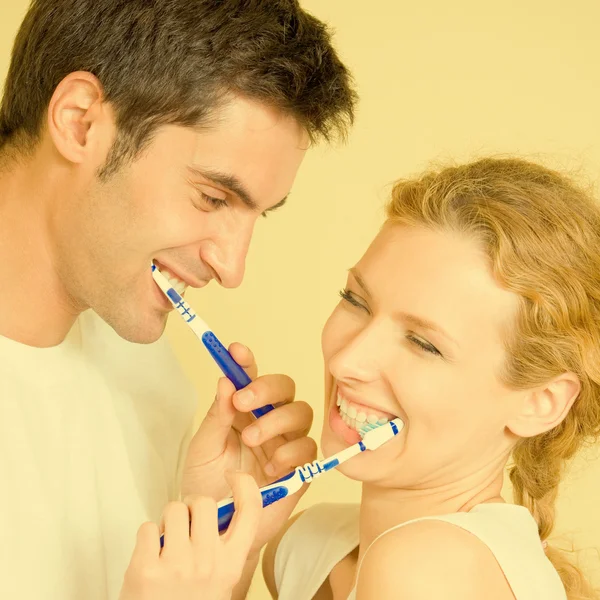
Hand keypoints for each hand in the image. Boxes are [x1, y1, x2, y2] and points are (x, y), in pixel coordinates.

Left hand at [119, 473, 261, 599]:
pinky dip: (146, 538)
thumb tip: (222, 508)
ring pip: (174, 509)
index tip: (234, 477)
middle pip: (204, 502)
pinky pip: (147, 527)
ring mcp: (177, 565)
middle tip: (185, 523)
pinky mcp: (146, 569)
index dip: (244, 484)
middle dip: (191, 506)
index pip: (250, 510)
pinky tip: (150, 556)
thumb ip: (223, 547)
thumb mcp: (219, 580)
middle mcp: (207, 562)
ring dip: (167, 520)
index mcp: (231, 564)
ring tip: (166, 543)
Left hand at [180, 343, 315, 553]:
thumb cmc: (206, 486)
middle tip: (243, 401)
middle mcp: (268, 421)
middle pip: (285, 388)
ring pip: (301, 413)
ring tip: (252, 441)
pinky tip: (270, 466)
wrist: (216, 530)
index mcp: (243, 412)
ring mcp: (286, 443)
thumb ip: (217, 417)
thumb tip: (225, 382)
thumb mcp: (203, 449)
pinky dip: (290, 452)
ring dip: (277, 421)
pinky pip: (308, 448)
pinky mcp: (300, 468)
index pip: (250, 378)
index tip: (235, 351)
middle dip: (266, 388)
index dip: (246, 362)